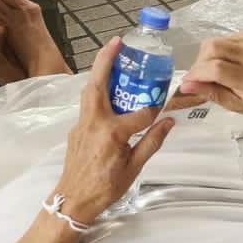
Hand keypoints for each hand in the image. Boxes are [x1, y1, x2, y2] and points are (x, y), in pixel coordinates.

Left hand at [48, 40, 173, 222]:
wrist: (73, 200)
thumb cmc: (105, 188)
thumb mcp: (134, 168)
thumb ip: (152, 142)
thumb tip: (169, 122)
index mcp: (112, 133)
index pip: (139, 114)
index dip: (153, 111)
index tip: (163, 111)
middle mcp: (94, 123)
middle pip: (99, 83)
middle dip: (106, 60)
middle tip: (118, 42)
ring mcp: (82, 124)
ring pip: (89, 91)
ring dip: (100, 71)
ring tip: (113, 57)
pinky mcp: (76, 129)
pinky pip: (87, 103)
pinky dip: (97, 90)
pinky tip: (108, 91)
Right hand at [173, 31, 242, 118]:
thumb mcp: (235, 106)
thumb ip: (211, 93)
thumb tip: (186, 86)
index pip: (217, 68)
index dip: (197, 74)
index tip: (188, 83)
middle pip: (213, 48)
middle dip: (199, 63)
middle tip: (198, 78)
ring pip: (215, 41)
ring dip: (205, 57)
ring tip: (210, 72)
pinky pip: (223, 39)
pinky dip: (216, 51)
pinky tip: (222, 62)